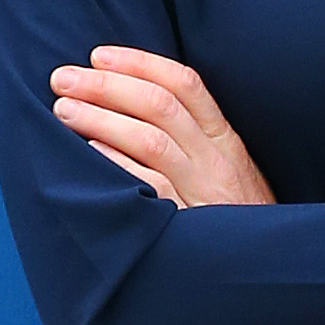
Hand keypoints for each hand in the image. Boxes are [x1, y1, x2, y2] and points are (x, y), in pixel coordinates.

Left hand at [52, 47, 274, 210]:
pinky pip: (151, 187)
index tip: (99, 55)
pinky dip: (118, 164)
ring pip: (151, 141)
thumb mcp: (228, 171)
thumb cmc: (234, 219)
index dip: (139, 63)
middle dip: (108, 85)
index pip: (185, 85)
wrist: (260, 269)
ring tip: (64, 110)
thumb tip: (135, 104)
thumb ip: (193, 140)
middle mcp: (216, 160)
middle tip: (64, 78)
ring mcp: (204, 192)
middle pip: (160, 105)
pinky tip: (90, 152)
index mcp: (224, 141)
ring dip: (102, 119)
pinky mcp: (190, 227)